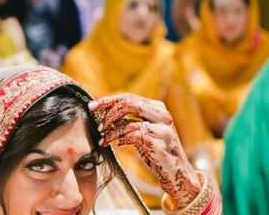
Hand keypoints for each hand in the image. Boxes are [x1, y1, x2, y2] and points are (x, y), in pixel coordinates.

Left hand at [89, 93, 201, 208]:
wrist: (176, 171)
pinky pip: (133, 137)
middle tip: (98, 125)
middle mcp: (161, 115)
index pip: (128, 97)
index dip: (108, 101)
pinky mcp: (158, 144)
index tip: (92, 106)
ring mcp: (162, 129)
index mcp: (157, 107)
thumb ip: (130, 118)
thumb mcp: (144, 129)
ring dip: (111, 132)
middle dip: (108, 113)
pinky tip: (119, 144)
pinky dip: (122, 140)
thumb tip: (104, 111)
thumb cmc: (155, 149)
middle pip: (128, 104)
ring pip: (128, 123)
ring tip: (103, 140)